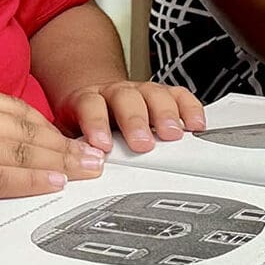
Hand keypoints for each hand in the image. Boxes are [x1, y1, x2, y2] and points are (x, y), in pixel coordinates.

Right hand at [0, 88, 104, 241]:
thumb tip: (22, 149)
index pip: (17, 110)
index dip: (52, 128)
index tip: (76, 142)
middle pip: (25, 129)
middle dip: (65, 147)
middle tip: (95, 160)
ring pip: (18, 152)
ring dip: (58, 164)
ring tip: (85, 174)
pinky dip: (30, 182)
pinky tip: (53, 185)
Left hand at [59, 80, 206, 153]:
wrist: (92, 101)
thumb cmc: (82, 124)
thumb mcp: (69, 137)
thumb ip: (71, 150)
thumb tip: (68, 173)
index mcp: (87, 100)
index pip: (90, 105)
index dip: (96, 124)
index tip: (102, 146)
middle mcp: (114, 92)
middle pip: (126, 99)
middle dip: (136, 121)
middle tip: (143, 143)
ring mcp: (139, 91)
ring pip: (153, 94)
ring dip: (164, 114)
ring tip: (173, 134)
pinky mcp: (161, 94)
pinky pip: (178, 95)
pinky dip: (189, 108)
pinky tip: (196, 123)